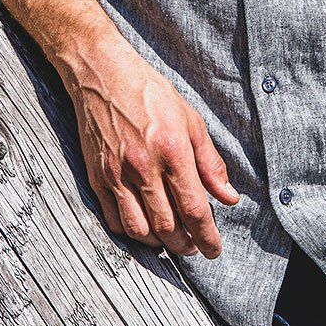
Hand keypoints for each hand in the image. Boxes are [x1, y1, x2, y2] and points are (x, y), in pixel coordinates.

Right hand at [61, 39, 241, 257]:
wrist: (104, 76)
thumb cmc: (151, 95)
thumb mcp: (191, 121)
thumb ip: (210, 163)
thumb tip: (229, 198)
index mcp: (172, 151)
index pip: (194, 209)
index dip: (206, 237)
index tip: (214, 250)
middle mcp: (143, 167)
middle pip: (167, 227)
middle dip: (184, 245)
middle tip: (194, 247)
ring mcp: (116, 174)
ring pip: (138, 230)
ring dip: (158, 244)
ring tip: (170, 240)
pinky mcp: (97, 176)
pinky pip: (113, 219)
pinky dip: (131, 232)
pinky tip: (143, 226)